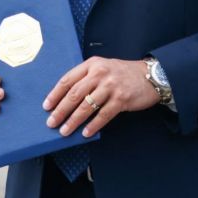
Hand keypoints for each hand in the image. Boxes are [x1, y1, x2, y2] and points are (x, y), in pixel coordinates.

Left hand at [44, 57, 159, 138]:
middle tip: (51, 122)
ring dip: (73, 120)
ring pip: (87, 106)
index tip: (46, 106)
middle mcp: (100, 73)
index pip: (68, 79)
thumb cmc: (123, 74)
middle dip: (61, 110)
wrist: (150, 76)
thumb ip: (86, 78)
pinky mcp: (121, 99)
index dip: (55, 94)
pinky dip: (93, 125)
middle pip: (75, 94)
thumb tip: (66, 99)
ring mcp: (111, 86)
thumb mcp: (103, 68)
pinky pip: (103, 115)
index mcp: (92, 64)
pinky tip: (85, 133)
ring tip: (64, 131)